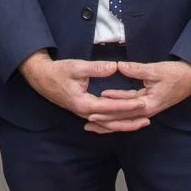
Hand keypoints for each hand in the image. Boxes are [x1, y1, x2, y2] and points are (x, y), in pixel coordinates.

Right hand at [18, 51, 144, 129]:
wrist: (41, 78)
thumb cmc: (58, 71)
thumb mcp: (76, 66)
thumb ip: (96, 68)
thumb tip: (114, 67)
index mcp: (84, 103)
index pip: (110, 107)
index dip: (127, 105)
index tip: (142, 102)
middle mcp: (85, 113)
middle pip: (111, 121)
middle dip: (130, 119)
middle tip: (148, 116)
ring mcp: (84, 114)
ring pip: (108, 123)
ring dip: (125, 123)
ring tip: (142, 122)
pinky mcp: (85, 111)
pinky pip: (103, 120)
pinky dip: (115, 122)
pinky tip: (125, 121)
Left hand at [85, 61, 190, 133]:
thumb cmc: (176, 74)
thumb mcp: (155, 70)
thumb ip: (136, 69)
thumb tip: (118, 66)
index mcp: (148, 104)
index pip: (123, 109)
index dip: (107, 110)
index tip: (92, 111)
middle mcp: (146, 111)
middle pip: (122, 118)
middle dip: (104, 121)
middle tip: (86, 123)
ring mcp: (147, 109)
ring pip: (125, 118)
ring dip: (109, 121)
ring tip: (92, 124)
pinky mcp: (148, 105)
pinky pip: (129, 113)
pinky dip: (118, 114)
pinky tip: (108, 115)